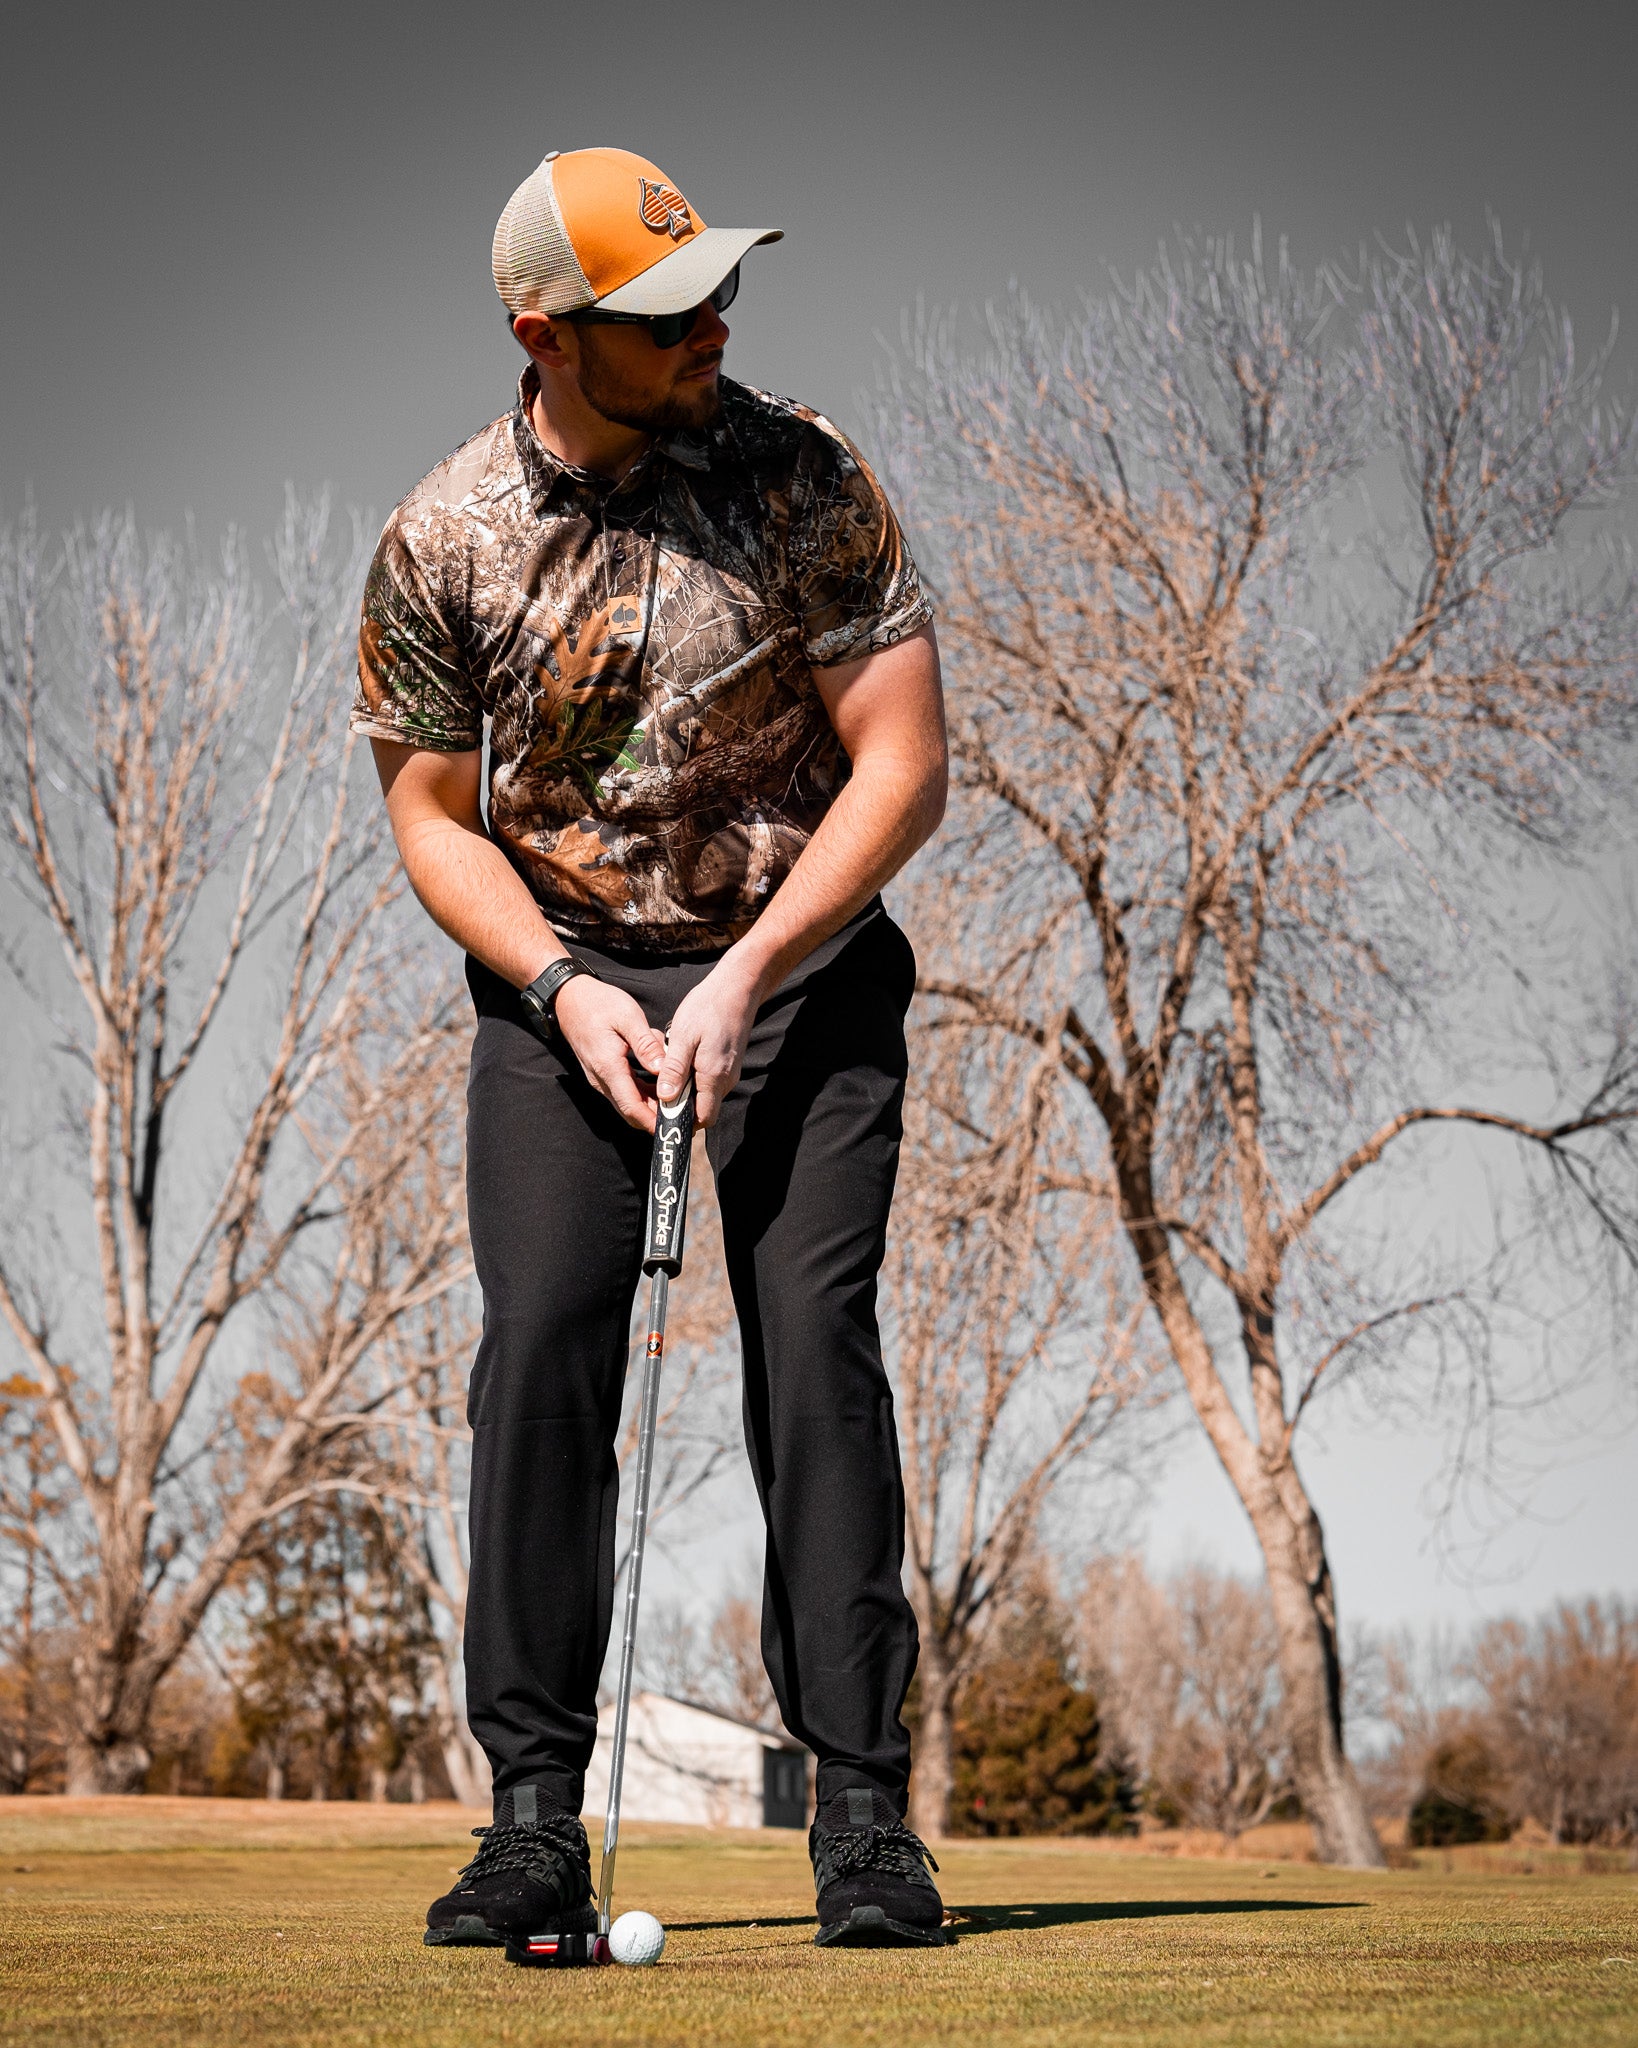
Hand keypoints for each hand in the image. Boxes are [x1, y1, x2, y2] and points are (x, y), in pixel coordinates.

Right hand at [552, 975, 667, 1131]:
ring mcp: (601, 1077)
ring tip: (676, 1101)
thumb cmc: (598, 1004)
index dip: (652, 1121)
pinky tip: (660, 1083)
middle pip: (630, 1110)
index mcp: (609, 1066)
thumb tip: (663, 1068)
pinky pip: (624, 1091)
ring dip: (650, 1105)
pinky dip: (643, 1092)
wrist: (570, 1000)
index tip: (672, 1126)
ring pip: (628, 1102)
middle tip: (681, 1116)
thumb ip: (646, 1044)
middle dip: (654, 1118)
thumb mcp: (628, 1016)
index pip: (631, 1106)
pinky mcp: (603, 1073)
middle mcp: (602, 1078)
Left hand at [655, 952, 765, 1126]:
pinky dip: (695, 1080)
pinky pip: (710, 1082)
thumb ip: (674, 1069)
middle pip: (704, 1110)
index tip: (662, 1116)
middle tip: (659, 1092)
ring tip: (670, 1072)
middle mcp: (726, 1080)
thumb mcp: (683, 1036)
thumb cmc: (708, 1008)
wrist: (737, 988)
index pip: (703, 1119)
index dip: (683, 1122)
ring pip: (706, 1096)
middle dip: (682, 1108)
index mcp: (714, 1076)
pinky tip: (682, 1061)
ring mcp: (730, 1072)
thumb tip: (665, 1098)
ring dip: (687, 1092)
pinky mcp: (729, 1064)